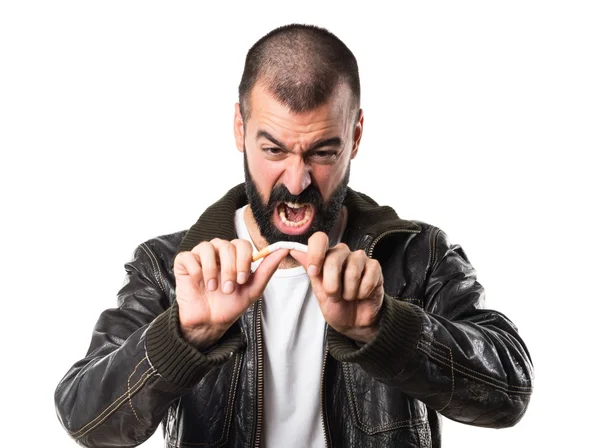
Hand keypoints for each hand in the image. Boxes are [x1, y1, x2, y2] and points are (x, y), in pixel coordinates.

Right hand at [174, 238, 288, 348]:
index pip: (241, 243)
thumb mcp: (252, 289)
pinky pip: (188, 256)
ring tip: (213, 288)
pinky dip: (195, 270)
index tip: (242, 280)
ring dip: (212, 270)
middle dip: (229, 269)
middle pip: (226, 245)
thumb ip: (267, 269)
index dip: (243, 260)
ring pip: (206, 247)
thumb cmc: (230, 304)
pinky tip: (199, 282)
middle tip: (228, 288)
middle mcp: (218, 252)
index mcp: (234, 255)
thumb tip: (283, 250)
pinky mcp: (184, 263)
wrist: (209, 322)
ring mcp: (200, 256)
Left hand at [290, 232, 383, 342]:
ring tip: (349, 297)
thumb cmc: (336, 305)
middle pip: (333, 258)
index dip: (315, 254)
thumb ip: (310, 269)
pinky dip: (363, 292)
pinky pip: (368, 277)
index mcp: (326, 256)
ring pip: (352, 270)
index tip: (314, 272)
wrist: (354, 323)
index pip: (319, 239)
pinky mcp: (375, 267)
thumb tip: (294, 249)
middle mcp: (342, 253)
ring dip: (349, 292)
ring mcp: (360, 258)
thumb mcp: (318, 291)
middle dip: (332, 285)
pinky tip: (362, 295)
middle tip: (335, 296)